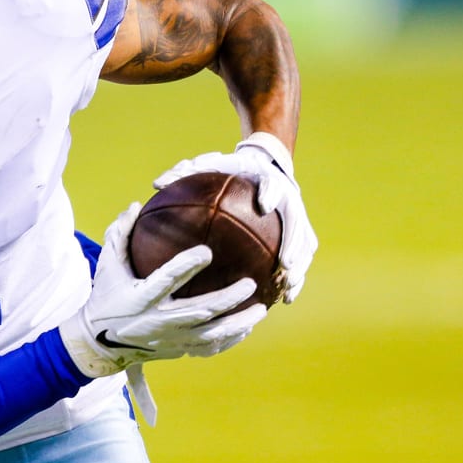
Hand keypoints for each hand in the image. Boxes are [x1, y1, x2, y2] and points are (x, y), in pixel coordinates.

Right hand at [58, 203, 266, 379]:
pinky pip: (208, 348)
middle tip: (250, 283)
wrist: (99, 343)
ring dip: (238, 323)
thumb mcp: (107, 265)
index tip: (207, 251)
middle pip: (199, 311)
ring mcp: (169, 339)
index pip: (166, 280)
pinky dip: (229, 339)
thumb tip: (135, 204)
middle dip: (227, 299)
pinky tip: (246, 328)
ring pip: (210, 334)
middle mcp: (157, 321)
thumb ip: (119, 234)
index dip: (186, 266)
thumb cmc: (105, 296)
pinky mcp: (176, 350)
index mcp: (140, 298)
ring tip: (261, 309)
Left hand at [155, 132, 318, 302]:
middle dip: (295, 243)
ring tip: (288, 289)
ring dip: (300, 267)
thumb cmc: (230, 167)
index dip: (271, 192)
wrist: (263, 162)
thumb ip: (185, 171)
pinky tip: (284, 299)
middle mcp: (288, 198)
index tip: (264, 205)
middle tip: (285, 264)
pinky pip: (301, 256)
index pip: (273, 183)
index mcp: (267, 178)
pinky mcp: (299, 231)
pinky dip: (296, 276)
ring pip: (305, 243)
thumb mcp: (208, 163)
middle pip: (298, 221)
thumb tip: (157, 184)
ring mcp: (297, 216)